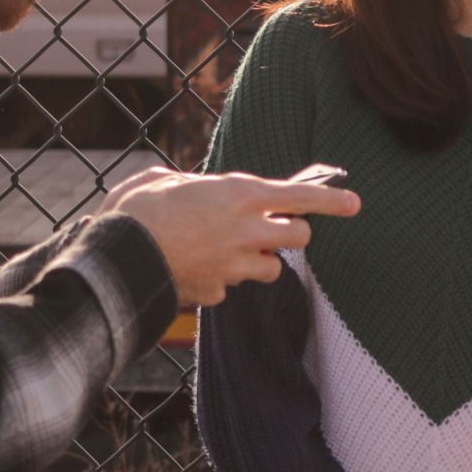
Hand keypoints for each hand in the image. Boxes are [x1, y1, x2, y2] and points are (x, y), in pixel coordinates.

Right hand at [102, 168, 360, 305]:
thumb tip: (185, 187)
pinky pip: (232, 287)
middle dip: (288, 232)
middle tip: (268, 227)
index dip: (333, 200)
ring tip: (228, 249)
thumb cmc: (136, 210)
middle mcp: (247, 231)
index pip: (303, 197)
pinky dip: (221, 280)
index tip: (354, 203)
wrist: (116, 258)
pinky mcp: (218, 291)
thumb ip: (191, 184)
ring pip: (272, 268)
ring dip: (259, 259)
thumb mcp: (164, 180)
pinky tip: (195, 268)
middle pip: (299, 237)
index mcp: (241, 195)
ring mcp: (235, 266)